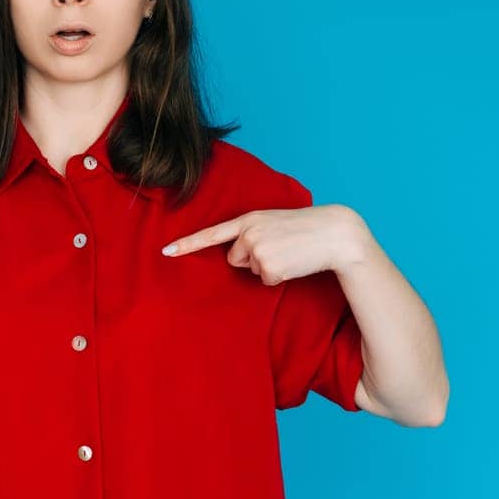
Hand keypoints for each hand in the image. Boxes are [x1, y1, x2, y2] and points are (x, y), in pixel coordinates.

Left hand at [161, 204, 362, 283]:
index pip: (212, 234)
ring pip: (251, 270)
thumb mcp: (272, 222)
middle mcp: (248, 232)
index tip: (166, 252)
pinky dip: (279, 277)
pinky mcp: (268, 267)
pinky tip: (293, 263)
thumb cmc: (303, 228)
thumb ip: (251, 232)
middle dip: (251, 258)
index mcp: (248, 218)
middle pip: (234, 258)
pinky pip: (266, 281)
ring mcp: (257, 250)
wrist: (332, 231)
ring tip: (288, 253)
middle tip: (278, 248)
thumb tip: (238, 256)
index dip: (187, 244)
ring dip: (267, 266)